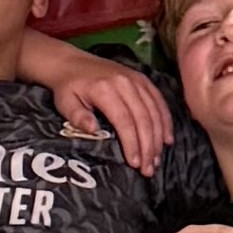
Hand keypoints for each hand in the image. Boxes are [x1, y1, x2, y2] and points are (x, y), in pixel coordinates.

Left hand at [46, 55, 174, 174]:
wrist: (72, 63)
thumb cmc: (68, 87)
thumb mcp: (65, 102)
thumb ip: (77, 116)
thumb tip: (93, 129)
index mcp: (105, 89)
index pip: (124, 120)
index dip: (132, 143)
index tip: (134, 163)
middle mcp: (124, 83)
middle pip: (143, 118)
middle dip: (148, 146)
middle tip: (148, 169)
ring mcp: (136, 79)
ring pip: (154, 111)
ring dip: (158, 138)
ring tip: (156, 160)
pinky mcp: (143, 79)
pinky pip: (159, 101)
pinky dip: (166, 121)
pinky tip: (167, 139)